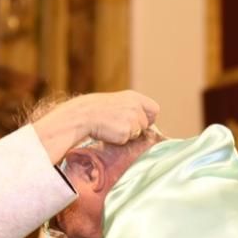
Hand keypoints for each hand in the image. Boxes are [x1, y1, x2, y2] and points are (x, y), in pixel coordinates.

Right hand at [33, 91, 159, 162]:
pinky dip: (119, 139)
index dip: (149, 117)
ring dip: (127, 134)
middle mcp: (136, 107)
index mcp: (134, 97)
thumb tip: (144, 122)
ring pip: (137, 133)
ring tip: (112, 127)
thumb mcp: (117, 102)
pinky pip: (127, 140)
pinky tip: (109, 132)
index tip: (142, 121)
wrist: (83, 115)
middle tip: (121, 125)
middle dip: (137, 128)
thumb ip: (131, 108)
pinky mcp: (126, 132)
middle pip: (146, 124)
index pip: (154, 109)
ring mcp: (132, 119)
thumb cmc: (97, 110)